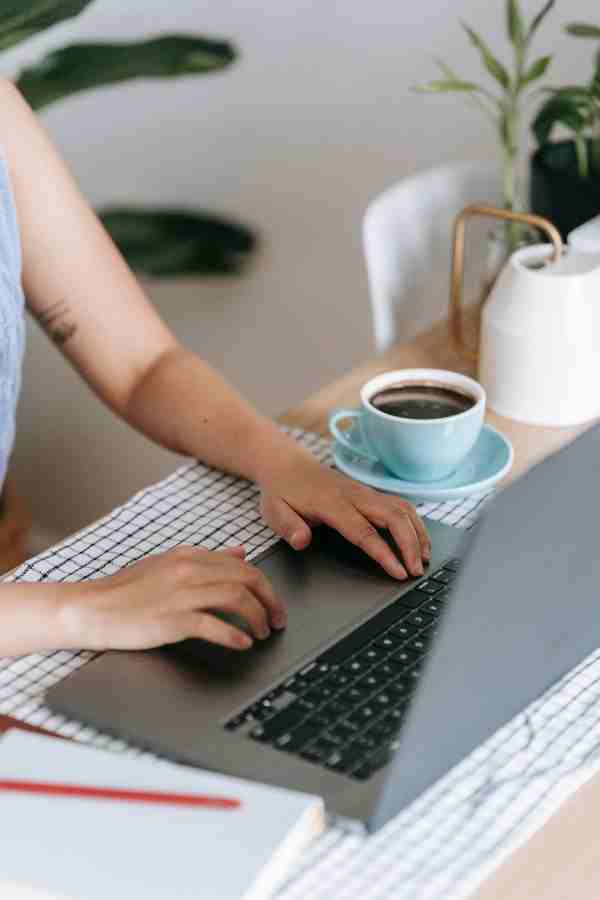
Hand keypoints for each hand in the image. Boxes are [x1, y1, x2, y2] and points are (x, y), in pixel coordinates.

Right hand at [58, 546, 285, 651]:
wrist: (91, 608)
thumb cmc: (127, 591)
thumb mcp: (168, 564)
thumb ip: (207, 559)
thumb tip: (241, 552)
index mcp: (189, 556)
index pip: (242, 565)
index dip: (265, 586)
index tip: (273, 603)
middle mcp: (188, 570)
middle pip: (246, 578)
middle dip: (270, 601)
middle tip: (277, 620)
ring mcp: (180, 594)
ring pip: (236, 597)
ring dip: (257, 617)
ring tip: (263, 632)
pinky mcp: (170, 620)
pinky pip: (212, 625)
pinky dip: (233, 635)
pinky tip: (243, 643)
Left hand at [258, 452, 430, 579]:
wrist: (288, 466)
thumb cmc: (282, 492)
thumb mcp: (273, 512)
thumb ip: (288, 527)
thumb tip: (301, 541)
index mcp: (332, 503)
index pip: (364, 531)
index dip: (384, 553)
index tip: (398, 572)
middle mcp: (354, 495)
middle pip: (394, 516)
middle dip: (411, 545)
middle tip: (417, 572)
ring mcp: (365, 492)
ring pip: (402, 509)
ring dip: (417, 533)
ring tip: (423, 560)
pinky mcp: (371, 493)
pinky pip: (400, 505)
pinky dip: (414, 523)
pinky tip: (419, 542)